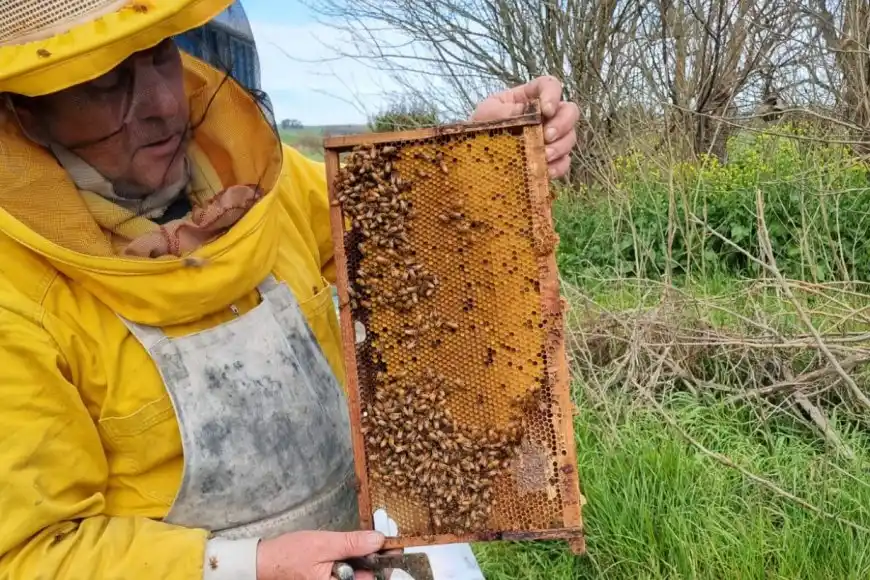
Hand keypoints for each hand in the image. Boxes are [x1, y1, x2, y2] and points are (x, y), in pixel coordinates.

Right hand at [256, 530, 384, 579]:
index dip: (383, 562)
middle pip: (366, 576)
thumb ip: (351, 544)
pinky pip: (348, 571)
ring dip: (362, 557)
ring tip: (358, 543)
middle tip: (375, 540)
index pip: (371, 578)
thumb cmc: (289, 555)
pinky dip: (351, 559)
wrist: (266, 561)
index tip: (391, 547)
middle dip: (372, 558)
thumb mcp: (323, 544)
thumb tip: (377, 540)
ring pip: (358, 572)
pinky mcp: (330, 579)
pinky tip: (347, 549)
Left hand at [471, 75, 579, 178]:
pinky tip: (547, 171)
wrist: (473, 157)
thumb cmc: (479, 129)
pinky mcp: (549, 160)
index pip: (550, 86)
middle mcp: (544, 116)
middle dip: (563, 124)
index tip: (546, 110)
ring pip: (569, 137)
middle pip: (569, 111)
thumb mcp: (488, 114)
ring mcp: (549, 139)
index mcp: (529, 98)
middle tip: (547, 136)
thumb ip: (508, 110)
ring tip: (544, 156)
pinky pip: (564, 162)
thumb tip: (530, 114)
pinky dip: (559, 167)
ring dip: (561, 147)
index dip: (553, 95)